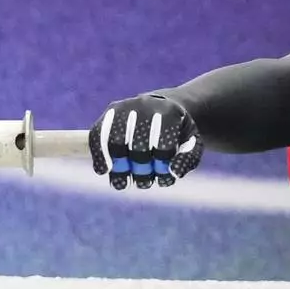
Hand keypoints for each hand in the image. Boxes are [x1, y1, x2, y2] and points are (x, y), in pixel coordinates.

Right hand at [88, 94, 202, 189]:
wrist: (164, 106)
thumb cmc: (178, 132)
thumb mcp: (192, 143)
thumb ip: (187, 158)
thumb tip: (173, 173)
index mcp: (170, 113)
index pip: (163, 144)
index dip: (161, 164)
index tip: (162, 172)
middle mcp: (146, 106)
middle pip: (138, 145)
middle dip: (141, 168)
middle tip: (145, 180)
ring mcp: (125, 108)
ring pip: (115, 140)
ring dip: (118, 166)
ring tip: (123, 182)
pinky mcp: (109, 114)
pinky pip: (98, 135)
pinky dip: (99, 155)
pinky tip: (104, 170)